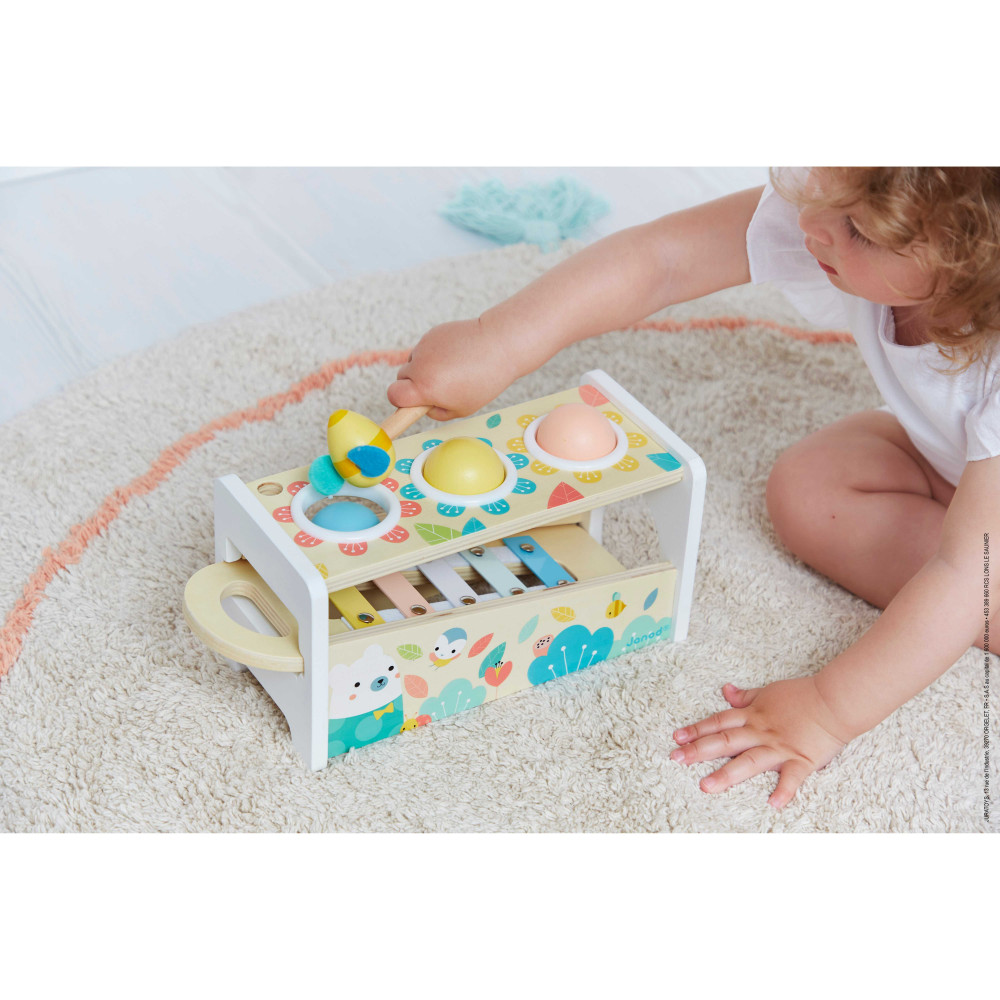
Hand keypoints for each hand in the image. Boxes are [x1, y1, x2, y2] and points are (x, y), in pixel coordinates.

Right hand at [387, 318, 523, 420]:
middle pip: (401, 379)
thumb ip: (436, 412)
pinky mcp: (431, 334)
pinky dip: (435, 355)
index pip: (393, 396)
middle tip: (439, 388)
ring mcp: (424, 347)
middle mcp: (420, 365)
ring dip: (425, 369)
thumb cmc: (484, 380)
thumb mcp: (461, 409)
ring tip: (453, 370)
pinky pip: (425, 349)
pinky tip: (456, 357)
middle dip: (414, 385)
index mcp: (425, 387)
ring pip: (414, 363)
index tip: (409, 404)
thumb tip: (423, 407)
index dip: (400, 402)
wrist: (499, 345)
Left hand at [671, 676, 849, 808]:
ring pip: (748, 761)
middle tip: (676, 759)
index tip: (676, 737)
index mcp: (753, 716)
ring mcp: (779, 747)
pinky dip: (784, 790)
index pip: (718, 723)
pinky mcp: (801, 760)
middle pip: (725, 741)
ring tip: (706, 786)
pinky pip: (791, 778)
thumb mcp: (768, 692)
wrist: (833, 700)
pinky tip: (773, 804)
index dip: (697, 730)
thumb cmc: (801, 696)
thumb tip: (725, 691)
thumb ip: (745, 697)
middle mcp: (761, 732)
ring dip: (726, 774)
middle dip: (698, 750)